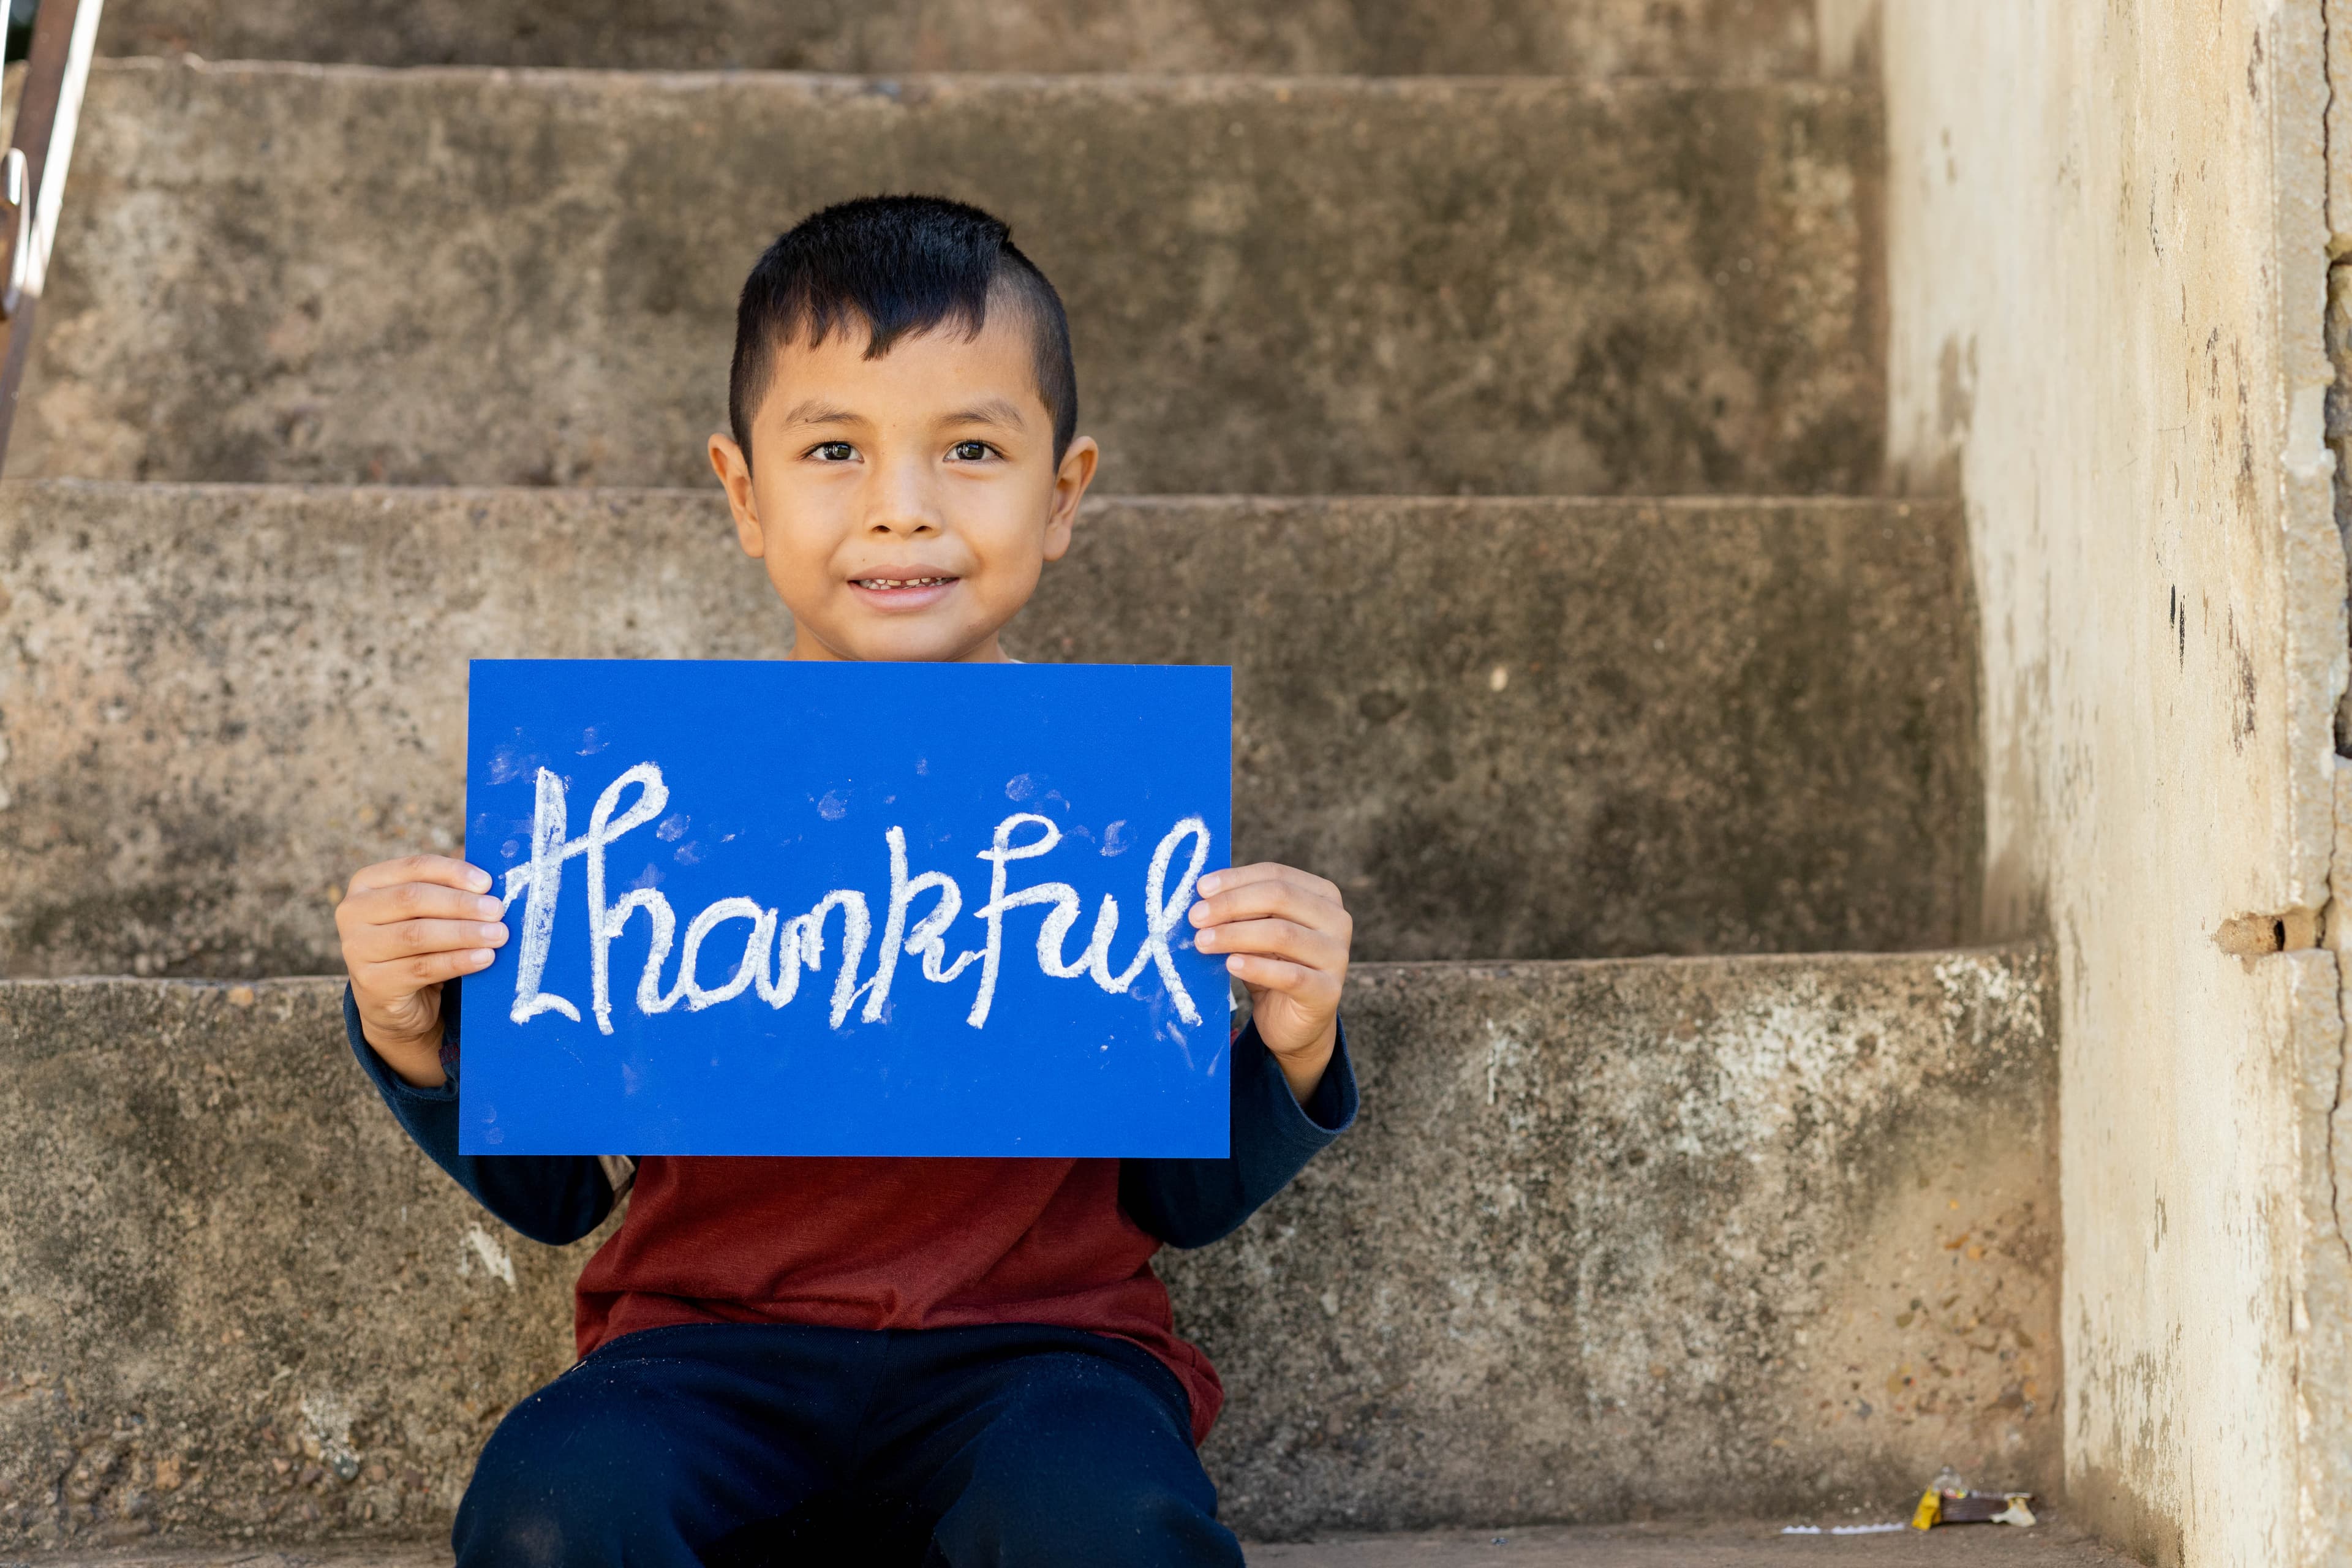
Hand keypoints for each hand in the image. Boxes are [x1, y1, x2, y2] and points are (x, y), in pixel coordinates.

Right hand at [335, 855, 506, 1087]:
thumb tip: (490, 885)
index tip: (487, 883)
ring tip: (498, 935)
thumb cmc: (417, 944)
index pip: (413, 867)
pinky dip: (458, 961)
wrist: (393, 1001)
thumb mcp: (426, 914)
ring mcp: (357, 949)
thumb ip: (448, 893)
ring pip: (418, 935)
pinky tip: (484, 958)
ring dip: (465, 933)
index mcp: (367, 883)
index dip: (452, 872)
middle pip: (413, 899)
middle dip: (461, 904)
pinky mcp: (372, 982)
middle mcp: (353, 912)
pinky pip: (422, 968)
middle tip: (498, 911)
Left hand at [1187, 863, 1350, 1102]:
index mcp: (1322, 895)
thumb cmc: (1272, 965)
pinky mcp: (1328, 991)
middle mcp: (1337, 920)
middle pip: (1280, 897)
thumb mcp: (1258, 930)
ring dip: (1235, 935)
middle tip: (1195, 917)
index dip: (1236, 879)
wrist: (1292, 1022)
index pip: (1276, 874)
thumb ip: (1241, 909)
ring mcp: (1337, 956)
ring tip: (1202, 942)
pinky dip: (1256, 967)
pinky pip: (1290, 975)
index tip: (1200, 889)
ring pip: (1282, 934)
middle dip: (1231, 904)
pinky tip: (1231, 964)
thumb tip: (1201, 893)